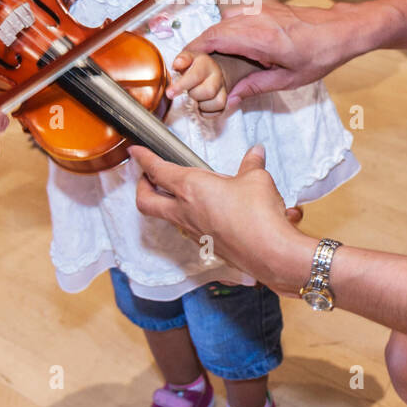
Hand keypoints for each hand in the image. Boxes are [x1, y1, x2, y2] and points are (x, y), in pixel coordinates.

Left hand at [132, 145, 311, 288]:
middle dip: (142, 187)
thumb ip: (251, 164)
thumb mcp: (256, 179)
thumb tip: (255, 153)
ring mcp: (194, 232)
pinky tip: (213, 211)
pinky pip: (192, 229)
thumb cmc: (258, 216)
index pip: (157, 170)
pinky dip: (195, 218)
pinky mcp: (208, 246)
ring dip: (169, 204)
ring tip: (183, 192)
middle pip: (146, 202)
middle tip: (148, 177)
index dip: (143, 158)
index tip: (136, 152)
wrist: (270, 254)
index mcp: (191, 188)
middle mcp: (185, 212)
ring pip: (168, 217)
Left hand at [167, 51, 226, 114]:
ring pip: (217, 103)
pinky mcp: (224, 101)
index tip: (169, 93)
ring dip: (201, 104)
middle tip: (187, 91)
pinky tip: (200, 104)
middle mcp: (217, 75)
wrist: (208, 70)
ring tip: (194, 97)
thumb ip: (181, 59)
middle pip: (208, 91)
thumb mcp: (186, 57)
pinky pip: (217, 112)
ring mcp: (223, 89)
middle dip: (193, 94)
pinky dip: (206, 111)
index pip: (195, 76)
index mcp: (206, 63)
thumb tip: (177, 64)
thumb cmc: (193, 65)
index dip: (181, 86)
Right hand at [185, 2, 366, 101]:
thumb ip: (255, 87)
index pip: (215, 38)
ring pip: (224, 20)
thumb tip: (230, 99)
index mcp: (261, 38)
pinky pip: (237, 16)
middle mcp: (257, 19)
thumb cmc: (321, 54)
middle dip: (197, 46)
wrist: (342, 29)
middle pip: (215, 28)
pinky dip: (225, 29)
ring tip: (204, 56)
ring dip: (211, 36)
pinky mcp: (266, 8)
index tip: (181, 61)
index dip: (194, 49)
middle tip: (186, 64)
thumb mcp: (288, 79)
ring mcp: (261, 10)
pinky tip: (227, 44)